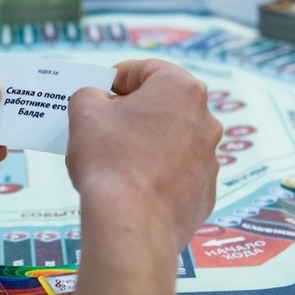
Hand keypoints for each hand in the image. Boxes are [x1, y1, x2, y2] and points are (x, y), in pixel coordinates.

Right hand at [67, 59, 220, 256]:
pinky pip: (178, 175)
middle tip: (105, 124)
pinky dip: (159, 175)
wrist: (132, 224)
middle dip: (135, 111)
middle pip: (165, 105)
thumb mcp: (84, 112)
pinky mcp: (205, 194)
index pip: (147, 70)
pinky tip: (133, 187)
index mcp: (181, 89)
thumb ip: (89, 94)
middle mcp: (206, 120)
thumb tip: (96, 100)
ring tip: (117, 160)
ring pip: (174, 141)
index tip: (100, 91)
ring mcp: (209, 159)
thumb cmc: (109, 159)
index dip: (118, 77)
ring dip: (149, 143)